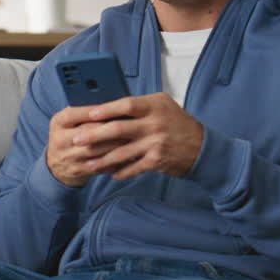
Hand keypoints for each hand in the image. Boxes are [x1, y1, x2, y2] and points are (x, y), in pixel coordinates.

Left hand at [46, 93, 203, 184]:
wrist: (202, 147)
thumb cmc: (177, 124)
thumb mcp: (162, 106)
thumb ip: (139, 106)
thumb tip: (107, 106)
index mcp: (154, 106)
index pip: (126, 105)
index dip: (106, 110)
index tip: (88, 114)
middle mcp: (155, 123)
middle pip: (118, 129)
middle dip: (94, 135)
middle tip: (76, 140)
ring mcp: (156, 143)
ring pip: (122, 152)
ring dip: (102, 159)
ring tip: (87, 163)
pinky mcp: (158, 160)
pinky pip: (133, 167)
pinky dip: (120, 171)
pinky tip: (110, 174)